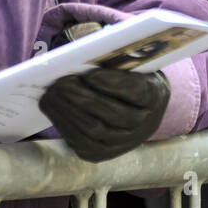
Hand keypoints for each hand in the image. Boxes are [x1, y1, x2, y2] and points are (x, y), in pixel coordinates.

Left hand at [40, 68, 170, 162]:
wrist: (135, 109)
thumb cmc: (128, 77)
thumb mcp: (130, 64)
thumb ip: (113, 59)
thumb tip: (83, 53)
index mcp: (155, 96)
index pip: (137, 92)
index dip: (114, 84)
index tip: (91, 74)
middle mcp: (145, 125)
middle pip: (114, 115)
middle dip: (84, 99)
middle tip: (61, 83)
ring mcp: (125, 144)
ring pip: (96, 132)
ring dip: (69, 112)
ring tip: (51, 94)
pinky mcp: (104, 155)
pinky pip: (82, 143)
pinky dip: (65, 125)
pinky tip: (53, 108)